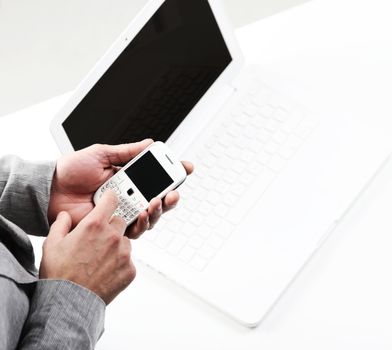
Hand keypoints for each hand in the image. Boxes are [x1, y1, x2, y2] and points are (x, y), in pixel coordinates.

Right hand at [40, 191, 133, 303]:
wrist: (69, 303)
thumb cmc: (59, 273)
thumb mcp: (52, 244)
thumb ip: (61, 224)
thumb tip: (66, 215)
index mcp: (94, 225)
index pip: (112, 200)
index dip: (110, 198)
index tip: (110, 200)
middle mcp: (113, 236)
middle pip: (119, 222)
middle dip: (110, 228)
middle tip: (97, 241)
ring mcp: (124, 253)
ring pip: (125, 242)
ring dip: (117, 246)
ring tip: (100, 260)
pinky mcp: (130, 269)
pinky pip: (129, 261)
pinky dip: (120, 264)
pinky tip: (105, 272)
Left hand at [48, 139, 193, 238]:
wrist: (51, 189)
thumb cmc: (72, 170)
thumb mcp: (101, 153)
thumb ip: (126, 152)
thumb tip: (149, 143)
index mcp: (128, 177)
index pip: (155, 176)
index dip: (172, 174)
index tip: (186, 168)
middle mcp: (128, 195)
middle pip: (158, 199)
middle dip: (171, 197)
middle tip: (173, 192)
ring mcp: (122, 211)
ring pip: (150, 216)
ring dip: (159, 210)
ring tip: (157, 202)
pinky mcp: (113, 226)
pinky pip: (134, 229)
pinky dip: (142, 222)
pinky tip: (143, 213)